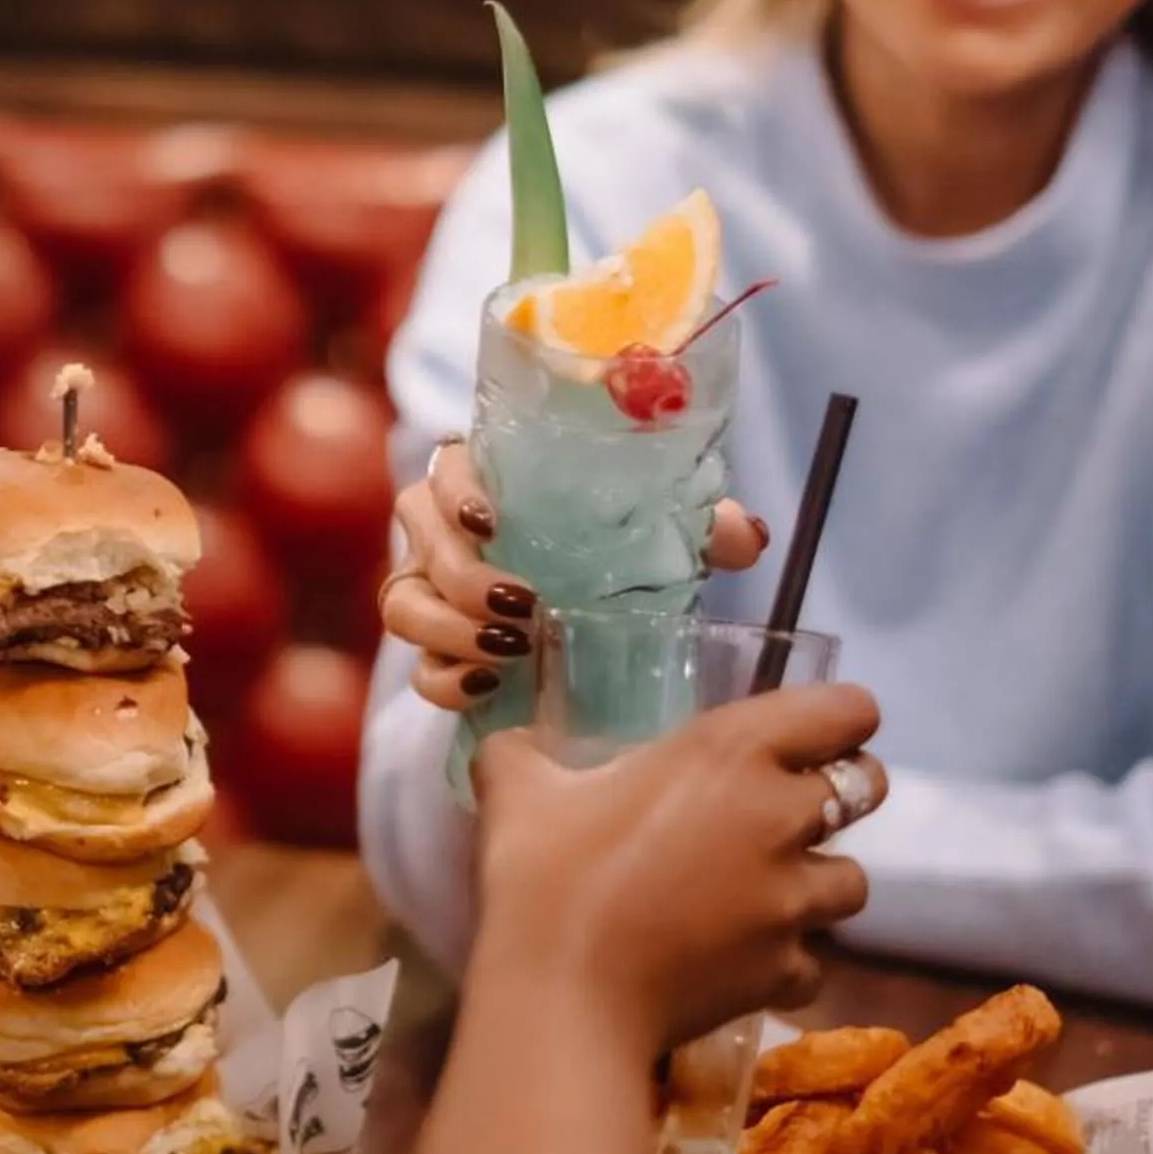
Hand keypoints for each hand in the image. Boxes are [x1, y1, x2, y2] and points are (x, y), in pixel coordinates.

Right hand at [382, 438, 766, 711]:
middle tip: (522, 605)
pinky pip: (418, 669)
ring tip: (508, 651)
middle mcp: (445, 533)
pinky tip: (487, 687)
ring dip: (450, 629)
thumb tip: (748, 536)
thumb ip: (702, 524)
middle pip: (420, 539)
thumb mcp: (661, 534)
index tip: (491, 520)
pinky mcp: (434, 653)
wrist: (594, 623)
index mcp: (488, 483)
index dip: (457, 490)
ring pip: (404, 605)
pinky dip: (445, 682)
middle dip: (463, 576)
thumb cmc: (616, 552)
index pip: (446, 465)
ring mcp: (430, 593)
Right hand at [466, 685, 881, 1049]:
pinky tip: (741, 961)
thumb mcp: (517, 790)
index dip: (838, 719)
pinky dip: (786, 960)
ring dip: (817, 880)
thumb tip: (514, 746)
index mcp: (731, 751)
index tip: (801, 736)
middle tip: (779, 809)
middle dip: (838, 793)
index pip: (847, 710)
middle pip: (868, 787)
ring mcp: (794, 901)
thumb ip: (524, 755)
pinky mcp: (786, 970)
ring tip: (765, 891)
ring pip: (852, 880)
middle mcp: (782, 817)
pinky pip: (813, 960)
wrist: (564, 995)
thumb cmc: (545, 874)